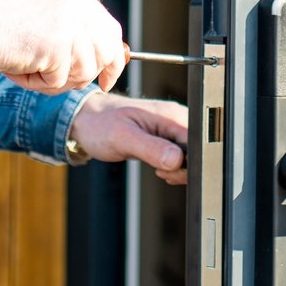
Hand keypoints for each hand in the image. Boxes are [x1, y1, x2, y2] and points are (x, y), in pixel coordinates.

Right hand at [0, 0, 125, 93]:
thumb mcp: (38, 14)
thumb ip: (67, 28)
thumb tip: (95, 60)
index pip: (109, 27)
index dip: (111, 58)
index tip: (106, 80)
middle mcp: (76, 0)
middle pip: (105, 51)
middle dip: (85, 74)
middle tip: (57, 81)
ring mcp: (68, 21)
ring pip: (82, 71)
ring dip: (52, 79)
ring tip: (23, 64)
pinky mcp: (56, 44)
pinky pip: (58, 81)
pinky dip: (35, 83)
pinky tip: (16, 66)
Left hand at [69, 90, 187, 185]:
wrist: (87, 120)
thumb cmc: (100, 124)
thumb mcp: (123, 138)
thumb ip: (151, 148)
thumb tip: (176, 160)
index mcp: (170, 115)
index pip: (198, 142)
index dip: (190, 162)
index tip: (170, 169)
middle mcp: (175, 120)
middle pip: (198, 150)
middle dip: (183, 168)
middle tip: (160, 170)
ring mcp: (171, 129)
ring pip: (190, 156)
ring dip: (177, 169)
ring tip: (156, 167)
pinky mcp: (165, 138)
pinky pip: (180, 157)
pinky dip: (172, 167)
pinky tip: (159, 167)